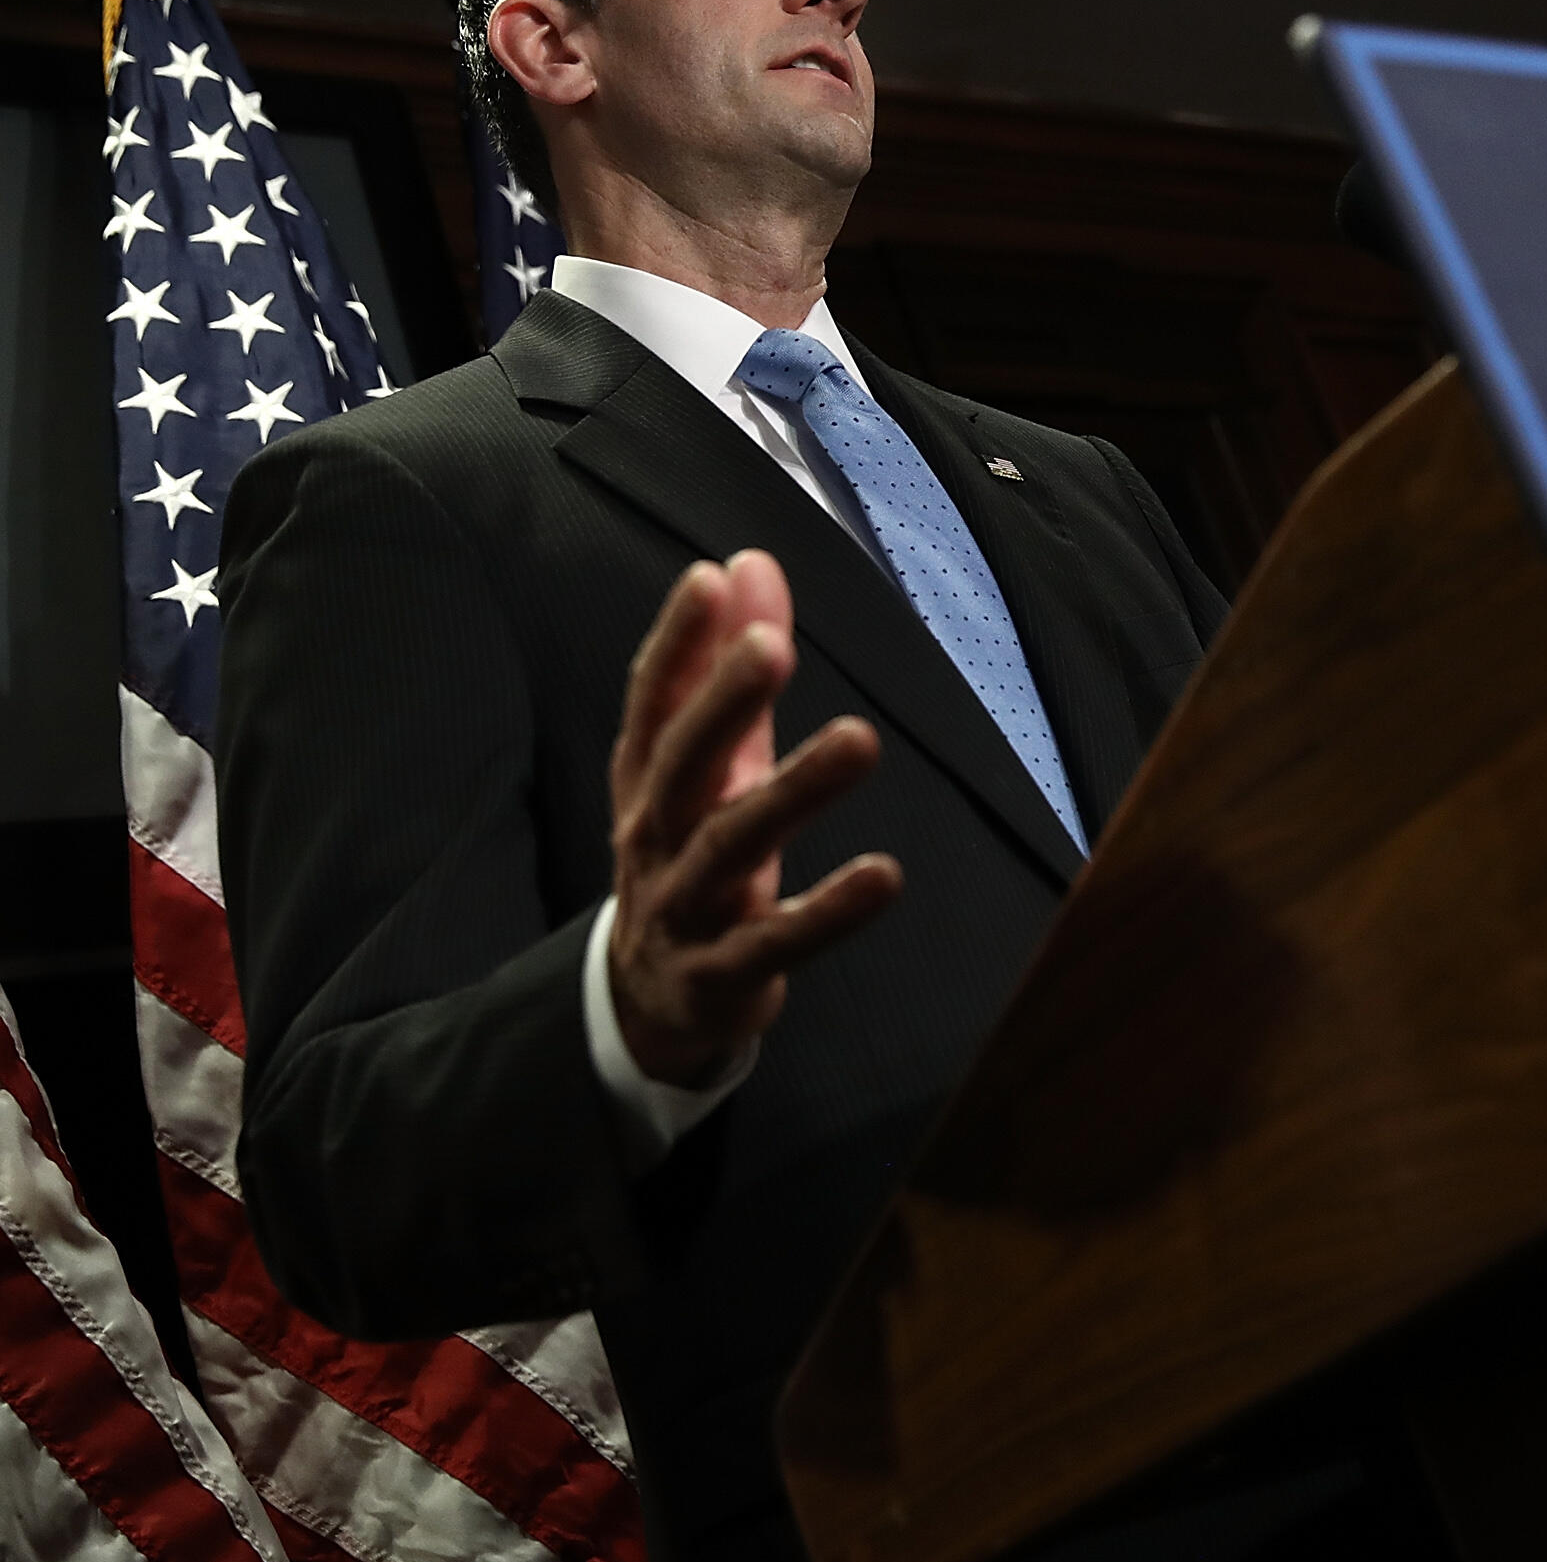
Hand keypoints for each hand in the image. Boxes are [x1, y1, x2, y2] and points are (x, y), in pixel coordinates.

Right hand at [604, 550, 902, 1086]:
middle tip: (772, 645)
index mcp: (648, 782)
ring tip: (859, 739)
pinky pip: (777, 943)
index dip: (677, 643)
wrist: (652, 1000)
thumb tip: (751, 560)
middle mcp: (655, 837)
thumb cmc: (690, 853)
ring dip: (793, 793)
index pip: (653, 703)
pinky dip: (828, 913)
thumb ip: (727, 668)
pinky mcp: (724, 973)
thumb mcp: (709, 764)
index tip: (710, 579)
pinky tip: (884, 875)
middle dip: (723, 704)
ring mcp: (684, 908)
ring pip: (731, 847)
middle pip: (682, 766)